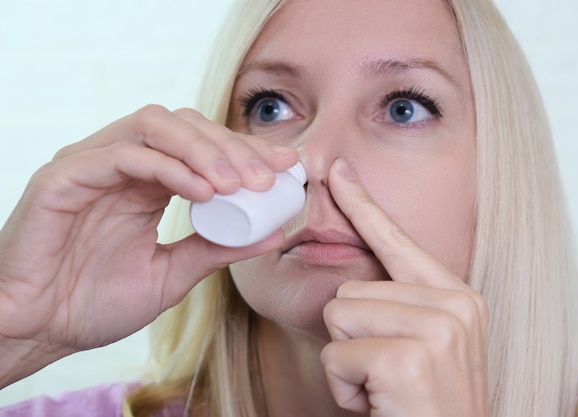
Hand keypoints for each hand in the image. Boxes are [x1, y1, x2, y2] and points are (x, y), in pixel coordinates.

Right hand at [0, 105, 298, 386]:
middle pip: (185, 126)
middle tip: (269, 177)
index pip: (202, 146)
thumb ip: (219, 249)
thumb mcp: (174, 274)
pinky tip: (202, 191)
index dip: (245, 151)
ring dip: (203, 149)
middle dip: (232, 147)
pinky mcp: (63, 177)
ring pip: (154, 126)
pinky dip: (166, 166)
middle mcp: (121, 164)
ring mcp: (91, 164)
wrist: (37, 331)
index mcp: (146, 182)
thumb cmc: (95, 302)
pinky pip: (120, 155)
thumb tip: (274, 232)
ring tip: (239, 184)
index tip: (287, 167)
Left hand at [320, 158, 488, 416]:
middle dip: (352, 338)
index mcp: (458, 297)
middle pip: (350, 290)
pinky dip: (344, 388)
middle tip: (386, 375)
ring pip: (339, 316)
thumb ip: (398, 306)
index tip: (338, 170)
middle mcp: (455, 305)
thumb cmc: (424, 405)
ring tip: (384, 388)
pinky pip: (336, 355)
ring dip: (347, 362)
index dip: (363, 205)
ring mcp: (436, 329)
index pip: (398, 240)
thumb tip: (350, 282)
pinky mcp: (407, 358)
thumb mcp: (423, 347)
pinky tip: (379, 403)